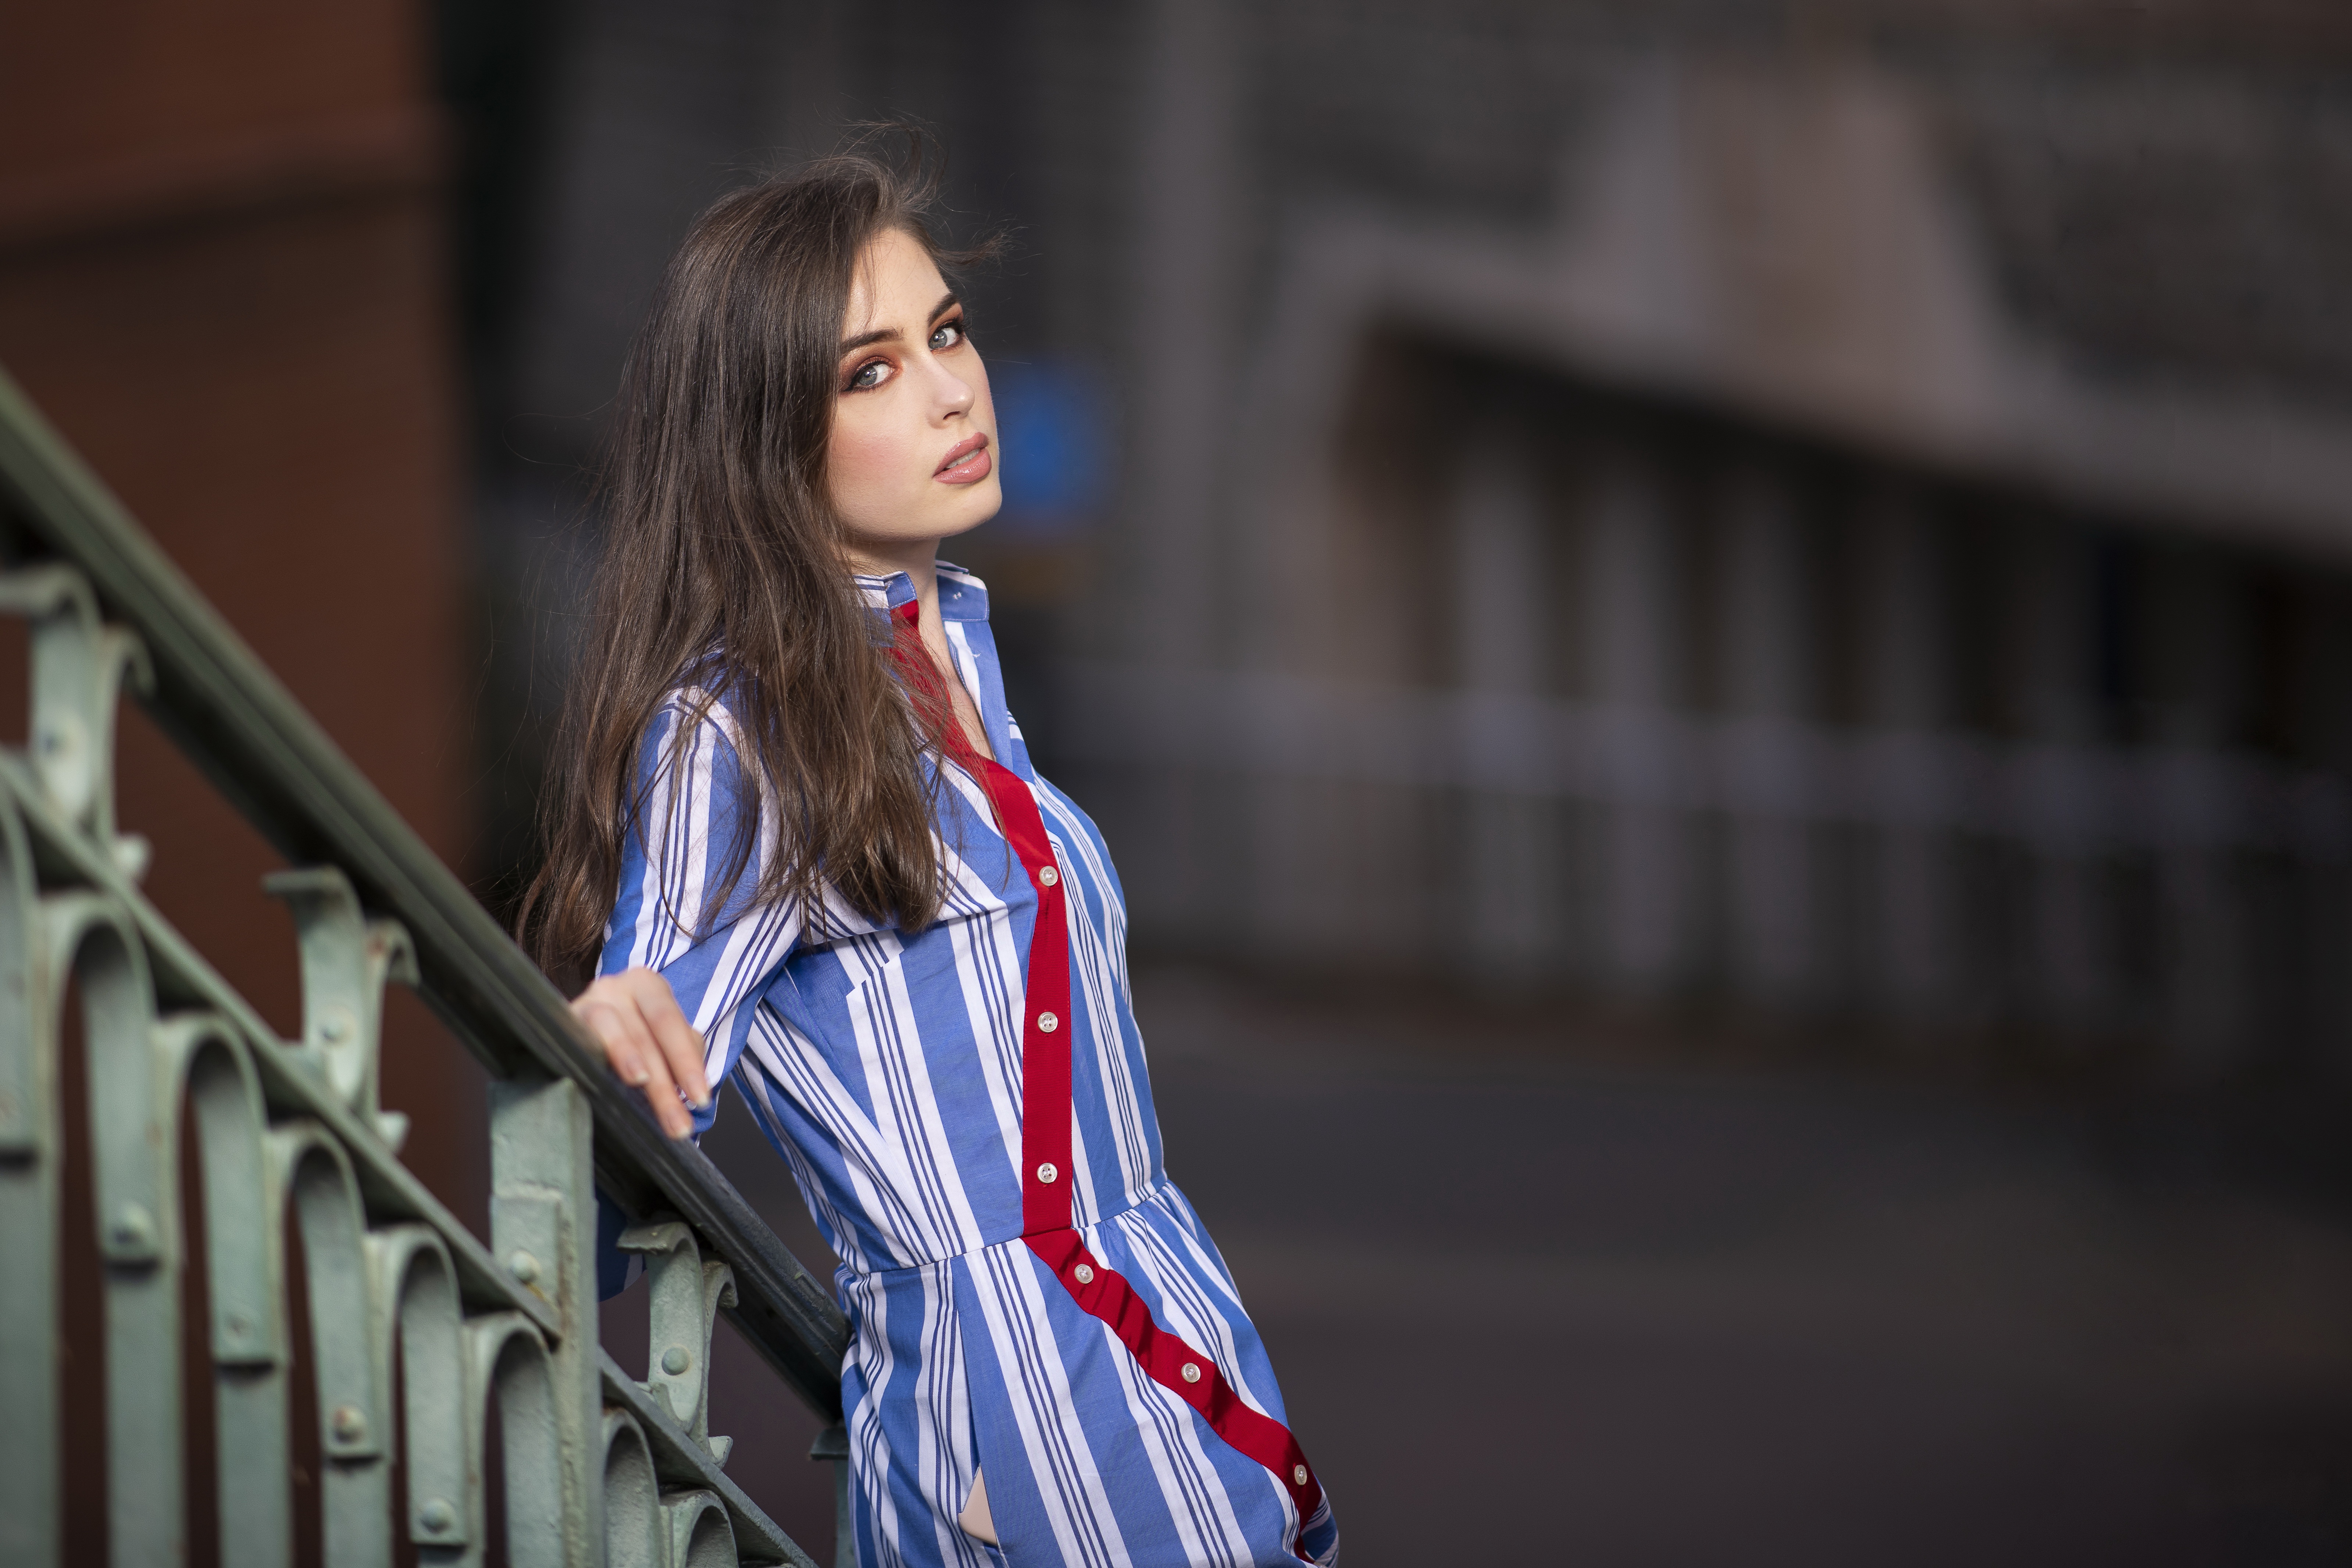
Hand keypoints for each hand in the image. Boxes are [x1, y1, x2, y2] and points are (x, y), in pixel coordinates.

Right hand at [571, 966, 709, 1137]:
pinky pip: (578, 1038)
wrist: (588, 1026)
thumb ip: (684, 1052)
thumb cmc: (637, 1033)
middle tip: (677, 1124)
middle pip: (645, 1036)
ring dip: (627, 1057)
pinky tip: (600, 1080)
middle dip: (663, 1085)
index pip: (671, 1024)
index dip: (686, 1062)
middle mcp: (617, 988)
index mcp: (649, 987)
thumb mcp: (664, 1038)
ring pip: (611, 1031)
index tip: (700, 1098)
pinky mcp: (563, 1021)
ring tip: (641, 1082)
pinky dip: (593, 1058)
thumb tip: (693, 1086)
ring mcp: (588, 1002)